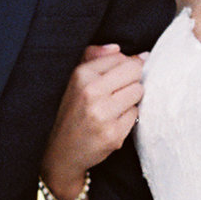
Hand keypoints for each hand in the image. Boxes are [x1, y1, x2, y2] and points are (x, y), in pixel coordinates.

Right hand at [41, 43, 144, 199]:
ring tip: (114, 107)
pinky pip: (136, 115)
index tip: (116, 78)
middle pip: (135, 73)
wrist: (62, 152)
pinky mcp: (113, 134)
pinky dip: (129, 118)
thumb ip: (95, 57)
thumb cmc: (73, 111)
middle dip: (132, 81)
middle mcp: (91, 92)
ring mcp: (103, 114)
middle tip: (118, 93)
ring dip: (131, 100)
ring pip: (138, 92)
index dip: (125, 67)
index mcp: (81, 75)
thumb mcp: (75, 80)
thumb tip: (118, 47)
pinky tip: (113, 122)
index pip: (123, 58)